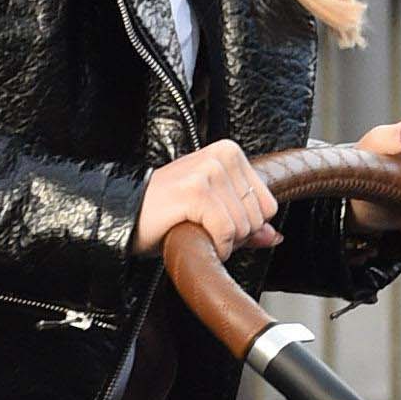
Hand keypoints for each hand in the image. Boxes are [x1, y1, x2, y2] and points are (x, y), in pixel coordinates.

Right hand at [132, 141, 280, 258]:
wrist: (125, 217)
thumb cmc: (166, 214)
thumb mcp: (214, 214)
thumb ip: (248, 224)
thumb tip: (275, 237)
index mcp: (229, 153)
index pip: (267, 205)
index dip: (245, 226)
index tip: (216, 221)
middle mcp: (221, 156)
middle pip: (257, 218)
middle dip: (233, 235)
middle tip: (201, 226)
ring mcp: (208, 171)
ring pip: (243, 227)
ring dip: (220, 241)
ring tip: (194, 228)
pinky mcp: (196, 191)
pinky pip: (225, 233)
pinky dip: (214, 247)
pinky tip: (193, 236)